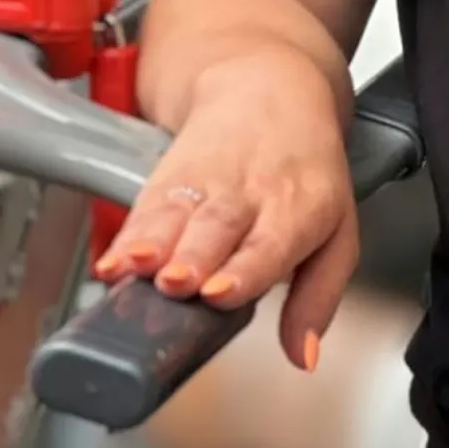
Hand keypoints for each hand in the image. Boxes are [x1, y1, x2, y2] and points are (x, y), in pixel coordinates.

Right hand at [94, 46, 357, 371]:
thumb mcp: (337, 230)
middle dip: (194, 258)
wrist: (272, 91)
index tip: (219, 293)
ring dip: (153, 243)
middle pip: (219, 228)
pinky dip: (125, 235)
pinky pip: (146, 207)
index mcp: (299, 209)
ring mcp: (208, 182)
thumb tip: (303, 356)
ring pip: (179, 213)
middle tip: (175, 282)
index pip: (272, 243)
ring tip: (134, 268)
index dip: (245, 269)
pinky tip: (112, 262)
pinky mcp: (171, 177)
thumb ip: (318, 298)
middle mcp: (252, 194)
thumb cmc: (305, 174)